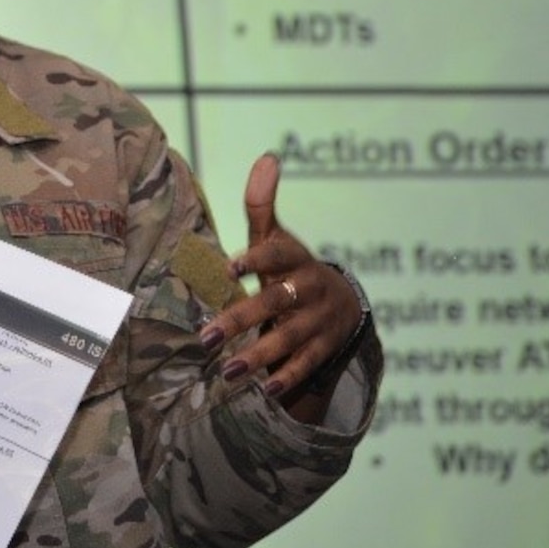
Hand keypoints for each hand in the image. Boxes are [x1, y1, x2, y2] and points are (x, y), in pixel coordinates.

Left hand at [199, 153, 361, 415]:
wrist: (343, 303)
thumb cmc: (292, 267)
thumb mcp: (277, 237)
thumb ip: (262, 204)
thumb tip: (267, 156)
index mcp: (295, 258)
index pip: (277, 254)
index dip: (256, 258)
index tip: (229, 267)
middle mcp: (309, 289)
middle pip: (275, 302)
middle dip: (241, 319)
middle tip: (205, 337)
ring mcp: (319, 321)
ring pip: (290, 338)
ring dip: (260, 355)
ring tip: (227, 370)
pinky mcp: (325, 349)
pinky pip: (308, 366)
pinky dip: (288, 378)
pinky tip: (265, 391)